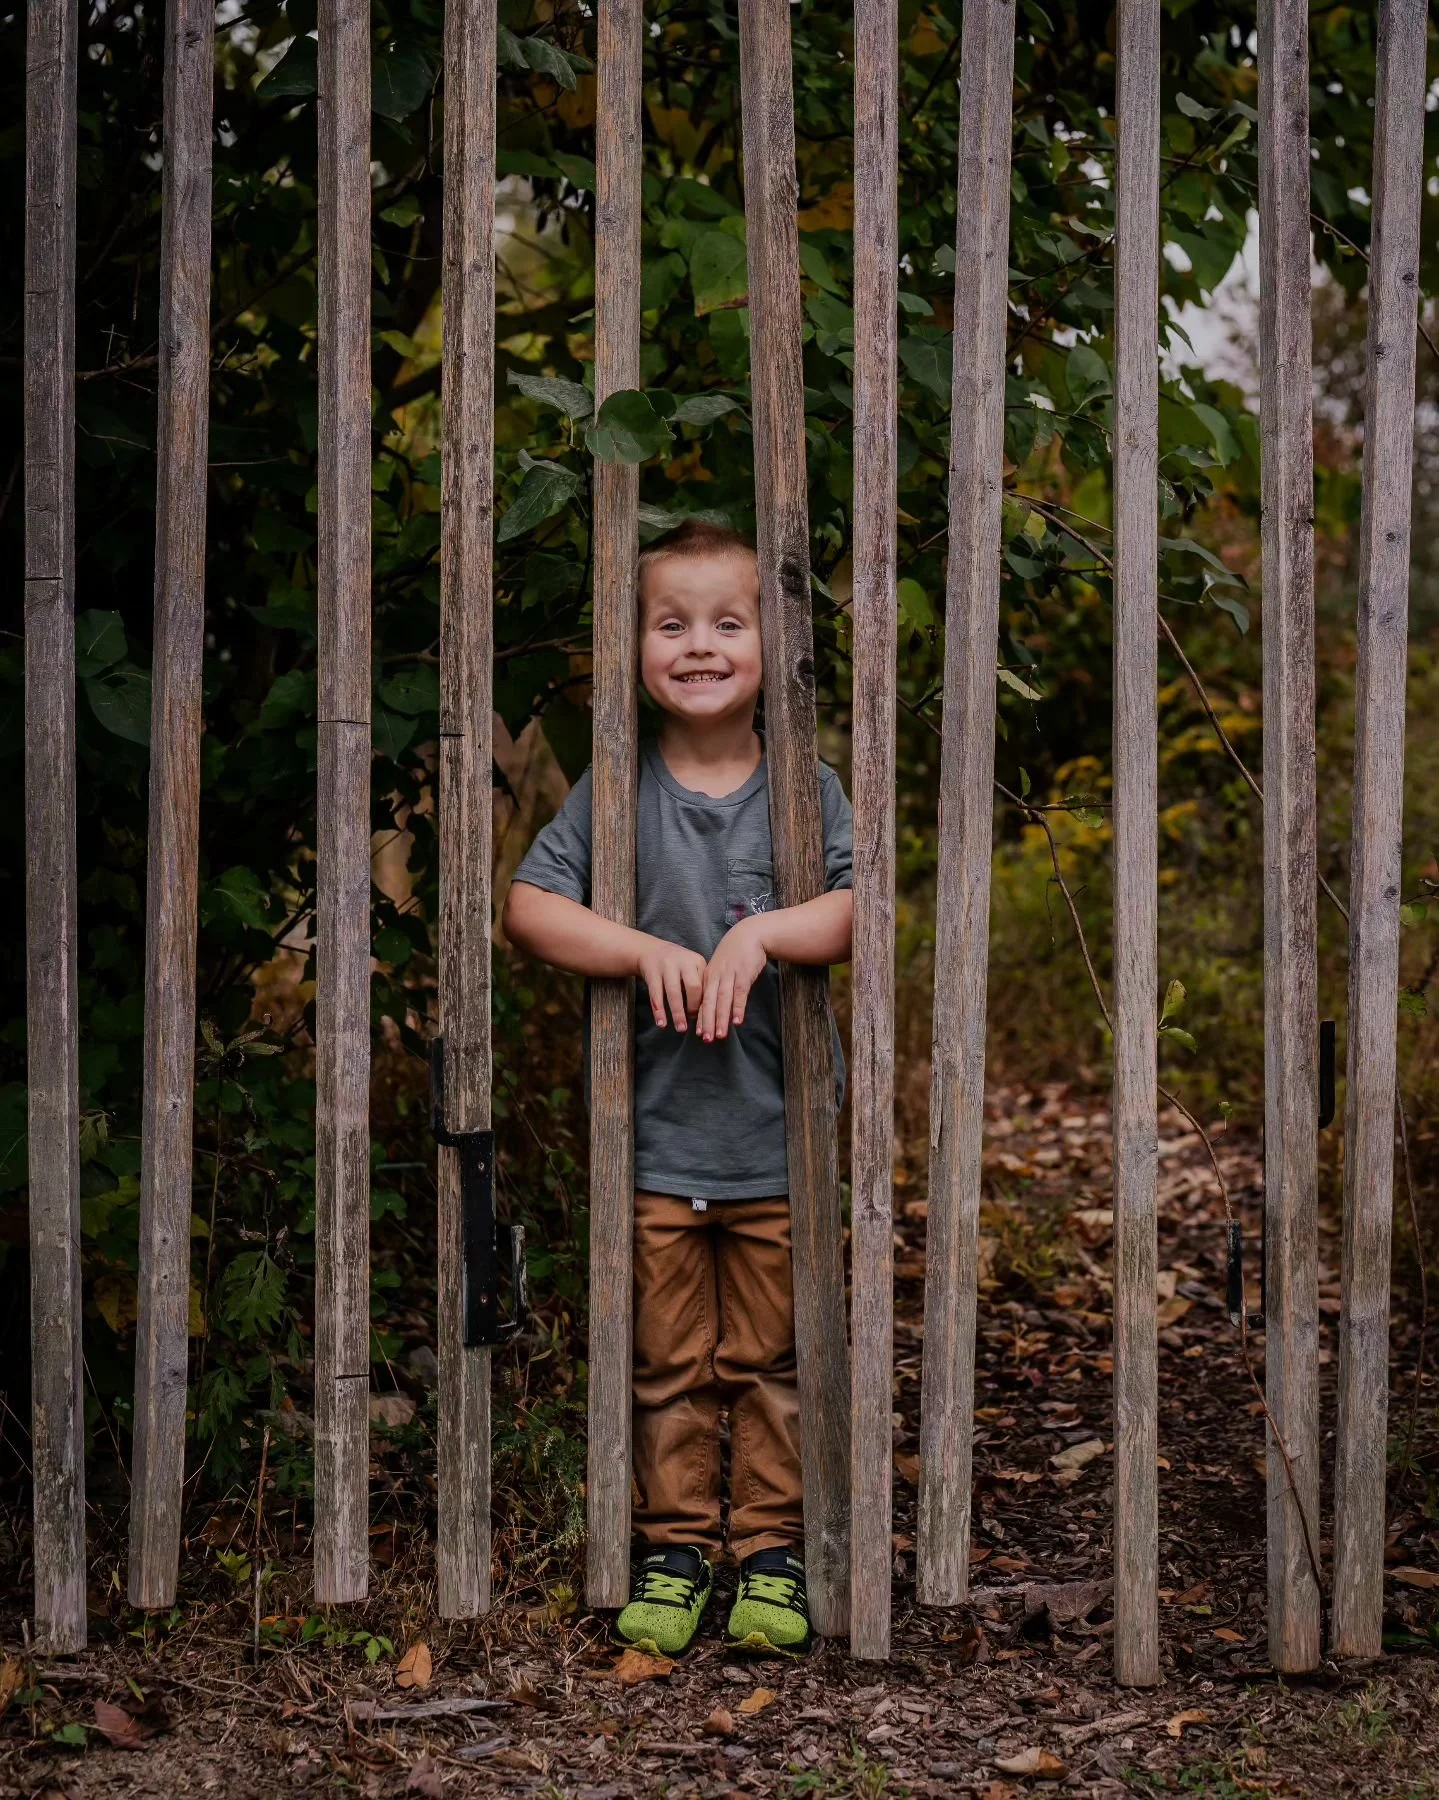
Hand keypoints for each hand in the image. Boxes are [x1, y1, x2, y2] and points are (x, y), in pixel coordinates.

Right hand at [635, 937, 706, 1031]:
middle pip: (693, 987)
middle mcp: (683, 962)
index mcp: (697, 962)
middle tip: (696, 1022)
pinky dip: (659, 1010)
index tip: (706, 1021)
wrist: (650, 951)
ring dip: (678, 1012)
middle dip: (694, 1007)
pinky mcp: (652, 972)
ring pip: (673, 992)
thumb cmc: (677, 967)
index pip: (705, 986)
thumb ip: (699, 987)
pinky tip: (661, 1023)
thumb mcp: (691, 970)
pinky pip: (656, 994)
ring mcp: (667, 966)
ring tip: (680, 1029)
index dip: (706, 1005)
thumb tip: (706, 1017)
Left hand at [697, 916, 768, 1041]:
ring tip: (719, 1035)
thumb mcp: (720, 967)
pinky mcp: (744, 975)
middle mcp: (716, 977)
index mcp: (709, 976)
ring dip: (721, 1019)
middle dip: (707, 1022)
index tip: (698, 1032)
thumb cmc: (735, 953)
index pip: (702, 1000)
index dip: (700, 1017)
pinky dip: (738, 1008)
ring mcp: (729, 976)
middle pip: (709, 1002)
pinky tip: (737, 1021)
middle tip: (705, 1038)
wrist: (749, 935)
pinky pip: (740, 994)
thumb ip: (717, 984)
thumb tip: (714, 1004)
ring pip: (723, 1001)